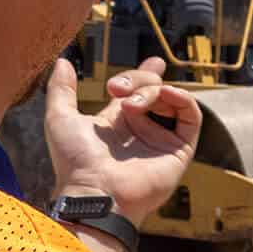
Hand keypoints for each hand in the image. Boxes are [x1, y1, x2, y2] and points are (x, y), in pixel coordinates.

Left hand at [43, 55, 202, 224]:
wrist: (95, 190)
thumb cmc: (74, 161)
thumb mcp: (60, 118)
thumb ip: (61, 89)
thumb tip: (62, 62)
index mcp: (118, 122)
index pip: (138, 92)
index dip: (146, 75)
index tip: (155, 61)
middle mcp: (142, 129)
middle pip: (154, 89)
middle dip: (138, 78)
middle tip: (114, 88)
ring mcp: (161, 139)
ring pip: (171, 98)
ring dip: (152, 90)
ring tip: (129, 103)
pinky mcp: (179, 149)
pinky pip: (192, 115)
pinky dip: (182, 98)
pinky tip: (164, 94)